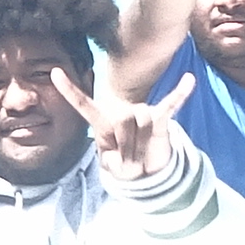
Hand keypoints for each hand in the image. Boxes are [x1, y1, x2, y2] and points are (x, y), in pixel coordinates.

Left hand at [58, 66, 183, 180]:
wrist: (146, 172)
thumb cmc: (124, 165)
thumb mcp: (115, 166)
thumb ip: (119, 155)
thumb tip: (131, 143)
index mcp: (102, 124)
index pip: (84, 105)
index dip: (69, 90)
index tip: (54, 72)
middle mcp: (121, 113)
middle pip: (121, 120)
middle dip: (127, 145)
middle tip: (130, 157)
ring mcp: (141, 113)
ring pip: (142, 121)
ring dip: (142, 145)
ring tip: (141, 152)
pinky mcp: (160, 117)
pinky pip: (171, 103)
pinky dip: (181, 93)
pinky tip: (190, 80)